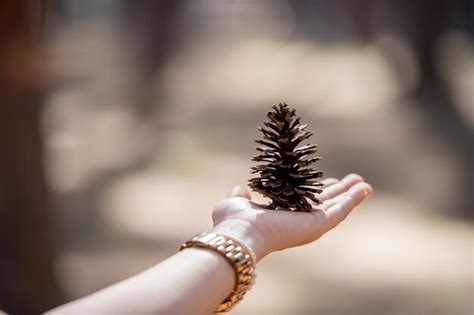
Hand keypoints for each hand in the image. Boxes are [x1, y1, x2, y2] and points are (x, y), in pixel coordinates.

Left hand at [210, 174, 372, 260]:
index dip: (317, 191)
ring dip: (351, 195)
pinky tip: (364, 189)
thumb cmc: (233, 222)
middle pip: (325, 204)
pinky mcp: (318, 225)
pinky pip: (340, 211)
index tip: (327, 180)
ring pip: (336, 208)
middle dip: (339, 192)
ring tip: (364, 183)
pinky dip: (353, 200)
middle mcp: (298, 222)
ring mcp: (309, 225)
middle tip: (353, 179)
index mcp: (282, 217)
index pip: (305, 202)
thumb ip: (240, 195)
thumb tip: (241, 189)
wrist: (239, 234)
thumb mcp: (235, 202)